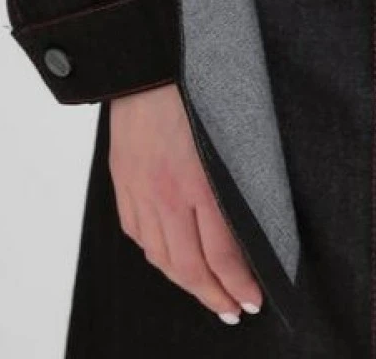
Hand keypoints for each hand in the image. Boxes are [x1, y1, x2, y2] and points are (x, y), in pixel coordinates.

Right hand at [108, 82, 263, 323]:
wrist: (146, 62)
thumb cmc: (195, 87)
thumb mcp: (230, 130)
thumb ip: (238, 178)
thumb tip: (251, 221)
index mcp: (200, 180)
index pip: (223, 252)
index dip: (239, 284)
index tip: (253, 301)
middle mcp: (167, 194)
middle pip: (191, 267)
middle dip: (215, 296)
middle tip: (232, 311)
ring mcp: (141, 192)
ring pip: (162, 258)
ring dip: (186, 284)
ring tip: (205, 294)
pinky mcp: (123, 183)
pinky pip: (138, 235)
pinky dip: (157, 254)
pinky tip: (171, 259)